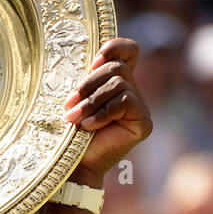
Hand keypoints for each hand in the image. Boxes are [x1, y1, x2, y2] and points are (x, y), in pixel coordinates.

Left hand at [64, 38, 152, 185]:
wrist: (74, 166)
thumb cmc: (71, 134)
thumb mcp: (76, 100)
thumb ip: (87, 79)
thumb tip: (90, 59)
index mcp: (117, 82)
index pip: (129, 51)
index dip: (114, 47)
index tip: (93, 61)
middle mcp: (132, 92)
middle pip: (117, 68)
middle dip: (89, 84)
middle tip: (69, 104)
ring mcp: (140, 107)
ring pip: (119, 84)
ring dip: (91, 101)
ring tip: (74, 119)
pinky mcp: (143, 122)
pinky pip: (125, 102)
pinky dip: (103, 112)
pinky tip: (89, 126)